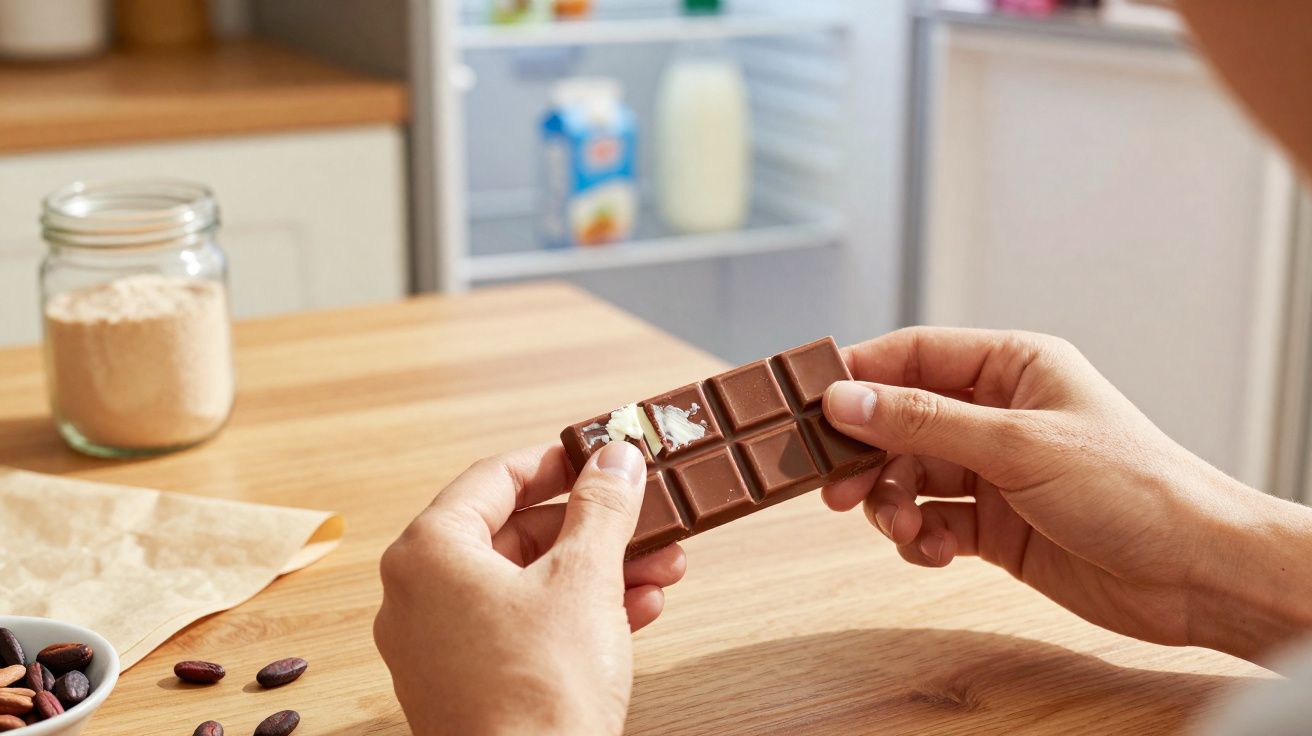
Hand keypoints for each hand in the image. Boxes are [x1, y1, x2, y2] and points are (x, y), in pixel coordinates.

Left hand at [374, 441, 684, 734]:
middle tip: (645, 517)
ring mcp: (439, 645)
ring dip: (599, 571)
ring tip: (661, 568)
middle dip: (595, 528)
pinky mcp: (467, 683)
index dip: (557, 462)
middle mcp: (419, 595)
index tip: (602, 457)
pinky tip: (637, 611)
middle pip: (516, 533)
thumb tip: (614, 459)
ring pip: (528, 583)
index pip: (494, 478)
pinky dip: (576, 614)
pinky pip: (522, 627)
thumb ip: (601, 508)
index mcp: (429, 554)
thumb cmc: (541, 694)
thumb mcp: (585, 579)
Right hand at [821, 327, 1311, 662]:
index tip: (809, 406)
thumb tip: (844, 399)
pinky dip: (920, 538)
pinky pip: (932, 521)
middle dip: (867, 454)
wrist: (1194, 574)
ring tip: (901, 529)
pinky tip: (935, 552)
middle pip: (901, 420)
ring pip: (910, 476)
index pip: (914, 354)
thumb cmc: (1131, 487)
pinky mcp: (995, 526)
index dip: (860, 377)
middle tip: (834, 486)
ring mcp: (995, 471)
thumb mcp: (1016, 445)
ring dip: (891, 503)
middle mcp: (999, 413)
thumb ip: (922, 422)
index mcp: (1013, 366)